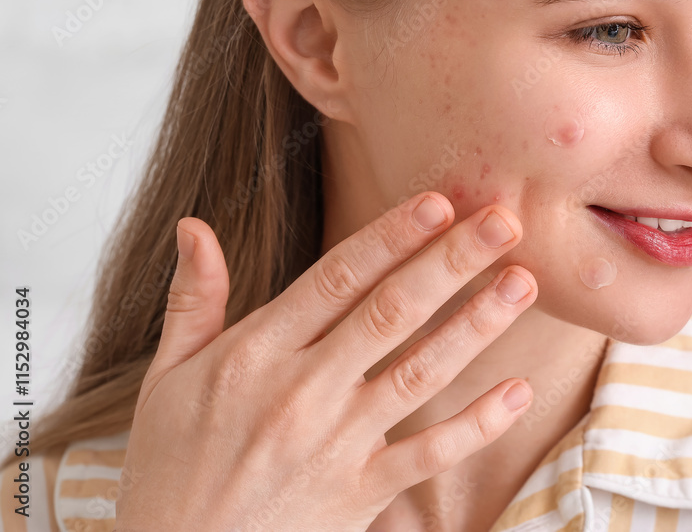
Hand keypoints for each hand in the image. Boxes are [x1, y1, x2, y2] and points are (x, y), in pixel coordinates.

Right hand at [114, 191, 535, 530]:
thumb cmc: (170, 468)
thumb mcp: (167, 378)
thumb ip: (191, 299)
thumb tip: (194, 226)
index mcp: (255, 354)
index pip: (335, 279)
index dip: (390, 237)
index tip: (438, 202)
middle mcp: (302, 392)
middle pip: (390, 313)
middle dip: (451, 262)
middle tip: (503, 220)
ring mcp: (336, 444)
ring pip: (419, 372)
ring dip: (476, 326)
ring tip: (521, 283)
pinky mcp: (359, 493)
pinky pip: (428, 455)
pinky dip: (477, 425)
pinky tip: (518, 391)